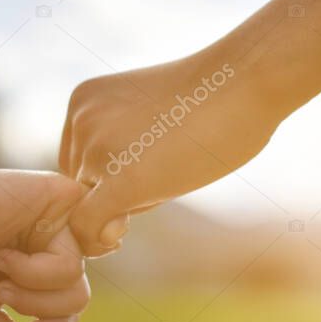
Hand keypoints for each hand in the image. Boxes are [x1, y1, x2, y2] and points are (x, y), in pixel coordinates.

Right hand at [0, 160, 88, 321]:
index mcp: (40, 273)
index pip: (68, 312)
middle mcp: (54, 249)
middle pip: (78, 299)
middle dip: (39, 307)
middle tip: (2, 291)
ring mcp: (62, 226)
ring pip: (76, 280)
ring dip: (31, 285)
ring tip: (0, 264)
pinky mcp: (68, 207)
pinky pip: (74, 257)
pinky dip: (36, 269)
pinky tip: (6, 252)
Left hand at [60, 49, 281, 255]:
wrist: (245, 79)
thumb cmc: (212, 98)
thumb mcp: (147, 114)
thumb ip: (118, 149)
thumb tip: (104, 212)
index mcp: (83, 102)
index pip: (75, 162)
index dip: (104, 179)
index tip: (143, 174)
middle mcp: (81, 122)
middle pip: (80, 185)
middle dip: (113, 194)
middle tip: (165, 172)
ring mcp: (97, 150)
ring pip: (88, 207)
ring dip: (125, 207)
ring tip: (170, 176)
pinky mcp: (121, 181)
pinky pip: (87, 227)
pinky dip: (97, 241)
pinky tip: (124, 234)